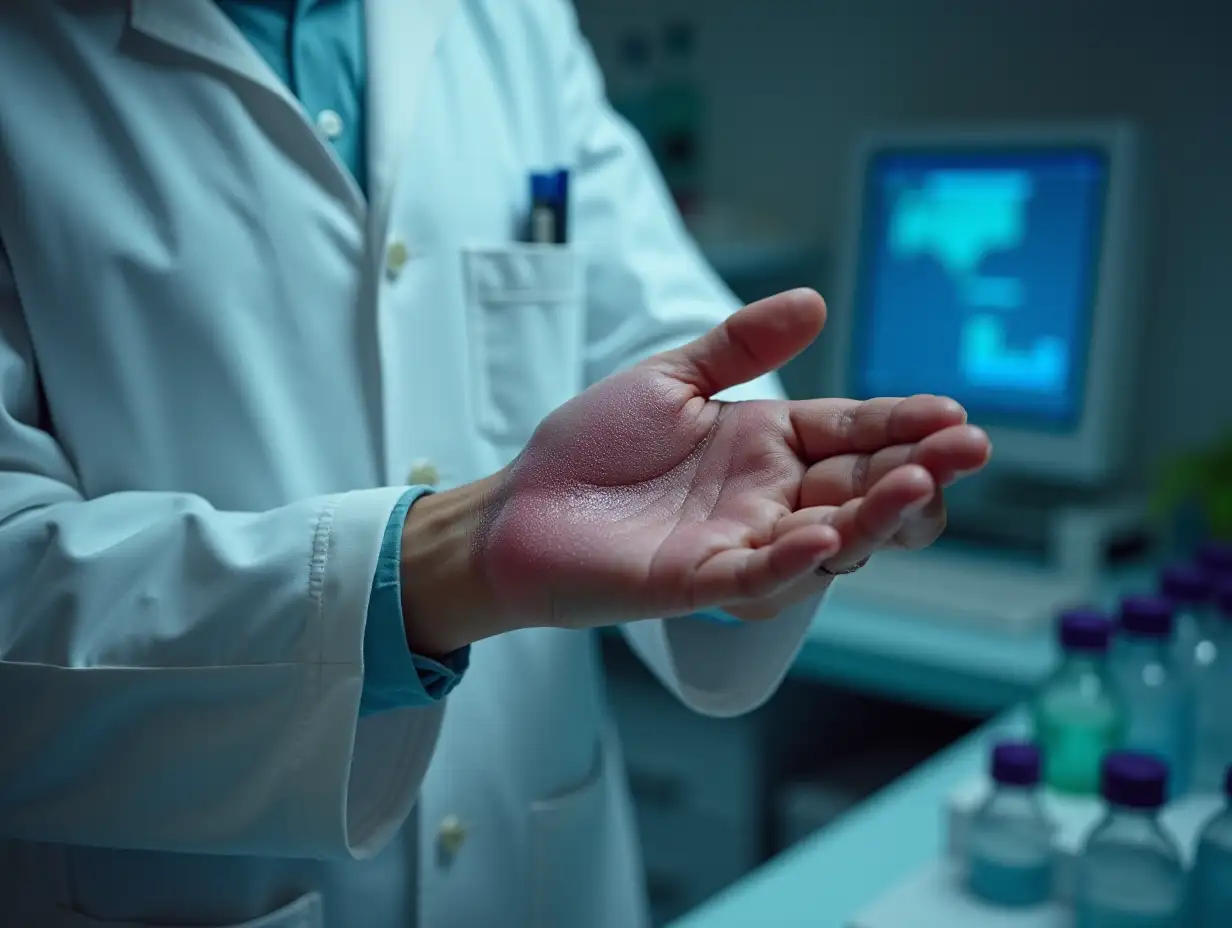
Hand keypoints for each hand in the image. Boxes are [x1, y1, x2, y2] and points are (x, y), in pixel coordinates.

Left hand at [467, 288, 989, 630]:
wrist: (519, 504)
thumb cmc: (592, 447)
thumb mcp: (670, 379)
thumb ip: (738, 345)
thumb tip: (814, 302)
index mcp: (768, 445)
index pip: (853, 432)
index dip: (903, 424)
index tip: (953, 412)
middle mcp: (767, 497)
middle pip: (860, 488)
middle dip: (916, 471)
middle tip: (964, 449)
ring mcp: (737, 542)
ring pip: (826, 538)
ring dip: (874, 515)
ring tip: (917, 485)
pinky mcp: (695, 581)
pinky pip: (754, 577)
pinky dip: (791, 562)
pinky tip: (824, 538)